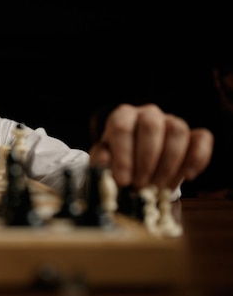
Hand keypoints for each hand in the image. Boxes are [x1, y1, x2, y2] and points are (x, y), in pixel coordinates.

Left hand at [88, 104, 212, 189]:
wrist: (137, 169)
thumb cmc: (116, 162)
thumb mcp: (103, 162)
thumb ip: (101, 161)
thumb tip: (105, 161)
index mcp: (122, 116)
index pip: (121, 127)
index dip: (123, 156)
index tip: (123, 181)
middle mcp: (148, 114)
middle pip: (151, 126)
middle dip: (146, 161)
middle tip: (141, 186)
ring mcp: (172, 122)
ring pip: (177, 131)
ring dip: (168, 164)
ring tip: (158, 188)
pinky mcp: (193, 134)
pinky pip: (202, 139)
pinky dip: (197, 159)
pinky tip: (187, 177)